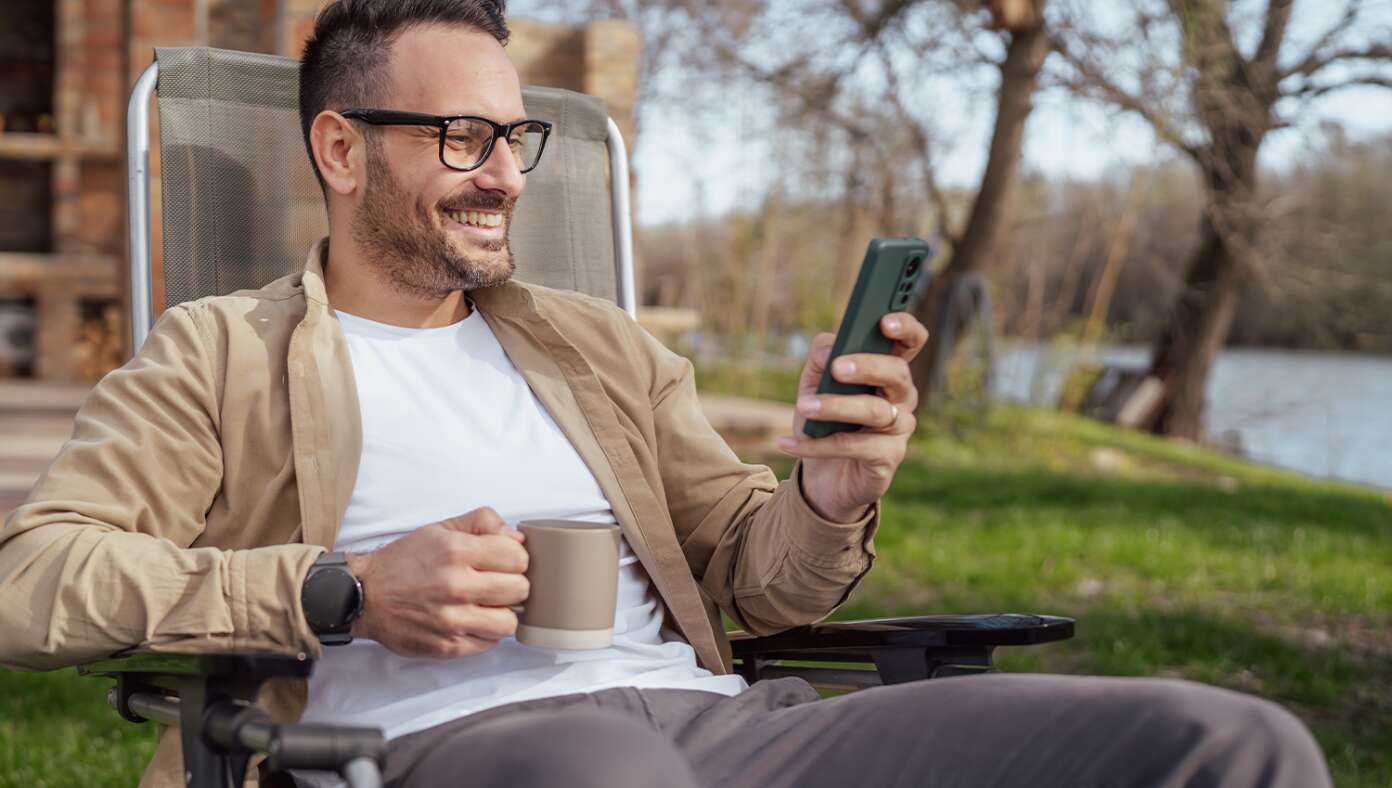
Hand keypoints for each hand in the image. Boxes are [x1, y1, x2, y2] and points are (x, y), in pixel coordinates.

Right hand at [344, 507, 528, 657]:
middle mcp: (455, 586)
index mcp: (456, 551)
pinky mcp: (446, 647)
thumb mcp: (440, 528)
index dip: (515, 558)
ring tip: (488, 606)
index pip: (518, 556)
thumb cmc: (404, 561)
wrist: (364, 595)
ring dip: (502, 613)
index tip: (503, 561)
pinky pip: (488, 644)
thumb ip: (482, 522)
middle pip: (520, 590)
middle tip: (497, 584)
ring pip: (509, 622)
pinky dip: (485, 634)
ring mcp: (451, 620)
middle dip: (513, 585)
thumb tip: (518, 537)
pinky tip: (470, 621)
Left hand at [777, 313, 928, 521]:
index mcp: (888, 369)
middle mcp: (902, 396)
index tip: (885, 321)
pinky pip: (855, 447)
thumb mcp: (814, 383)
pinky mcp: (888, 458)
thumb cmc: (824, 420)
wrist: (822, 475)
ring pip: (876, 411)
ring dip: (836, 407)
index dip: (905, 328)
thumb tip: (831, 349)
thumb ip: (821, 357)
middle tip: (837, 368)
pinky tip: (787, 442)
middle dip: (868, 366)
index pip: (910, 341)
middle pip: (897, 373)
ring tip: (803, 406)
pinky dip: (817, 445)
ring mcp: (899, 428)